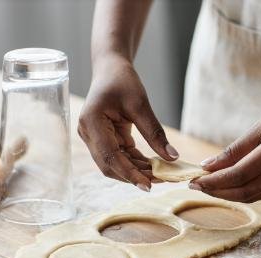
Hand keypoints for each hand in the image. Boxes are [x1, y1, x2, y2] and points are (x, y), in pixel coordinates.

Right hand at [78, 54, 178, 190]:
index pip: (110, 156)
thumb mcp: (140, 104)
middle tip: (160, 181)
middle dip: (134, 176)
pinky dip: (135, 163)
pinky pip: (119, 157)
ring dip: (136, 171)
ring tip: (161, 175)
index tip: (149, 186)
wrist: (110, 68)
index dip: (129, 173)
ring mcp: (93, 138)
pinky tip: (154, 166)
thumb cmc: (122, 80)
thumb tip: (172, 158)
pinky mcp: (103, 139)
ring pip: (114, 165)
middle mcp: (88, 134)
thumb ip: (155, 133)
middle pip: (109, 166)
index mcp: (91, 123)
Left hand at [189, 101, 260, 201]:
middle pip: (244, 191)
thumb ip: (235, 150)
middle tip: (195, 186)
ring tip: (207, 188)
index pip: (239, 174)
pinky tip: (227, 187)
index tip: (195, 180)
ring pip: (252, 196)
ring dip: (227, 195)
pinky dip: (241, 193)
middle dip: (217, 191)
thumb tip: (208, 166)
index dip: (215, 181)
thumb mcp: (260, 127)